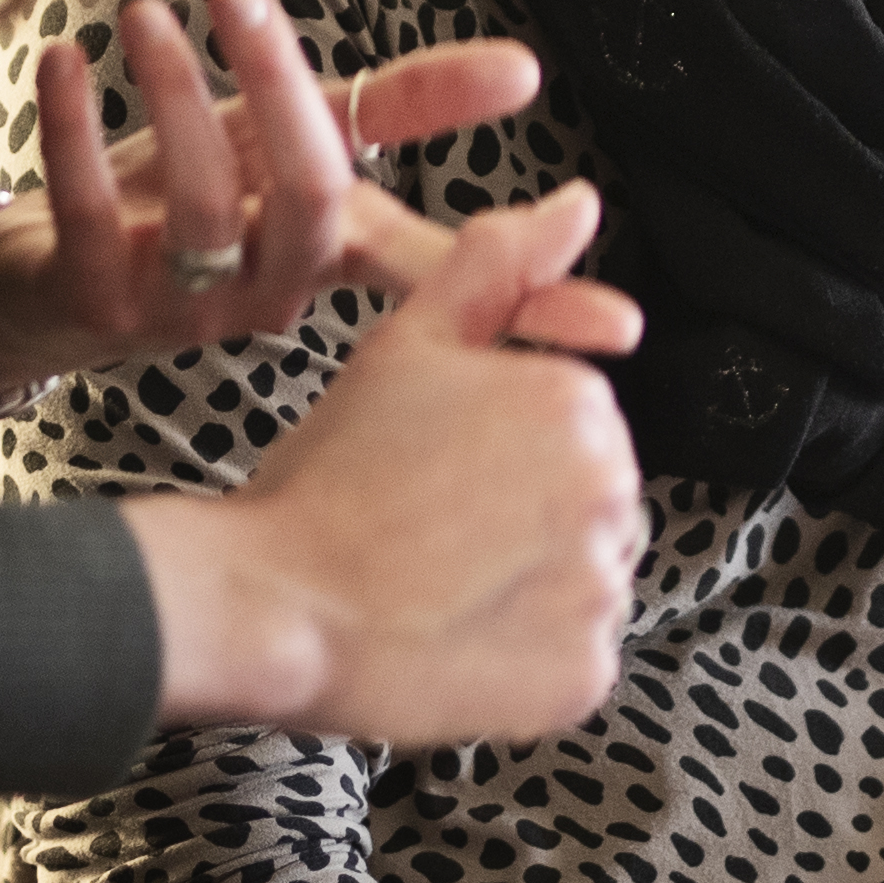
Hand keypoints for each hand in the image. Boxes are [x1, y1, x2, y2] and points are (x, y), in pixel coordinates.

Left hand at [0, 0, 633, 389]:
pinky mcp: (90, 302)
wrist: (32, 282)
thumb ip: (400, 104)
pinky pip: (92, 217)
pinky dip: (74, 131)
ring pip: (204, 207)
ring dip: (169, 95)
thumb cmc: (184, 205)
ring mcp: (181, 309)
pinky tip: (66, 62)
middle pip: (312, 205)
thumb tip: (530, 68)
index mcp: (330, 257)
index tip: (616, 324)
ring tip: (144, 14)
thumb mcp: (293, 139)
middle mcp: (269, 294)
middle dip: (282, 93)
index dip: (529, 297)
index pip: (443, 276)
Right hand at [133, 182, 648, 747]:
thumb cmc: (325, 478)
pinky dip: (528, 659)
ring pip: (584, 579)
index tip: (435, 472)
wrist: (270, 604)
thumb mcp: (407, 342)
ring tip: (437, 584)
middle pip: (589, 500)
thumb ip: (498, 266)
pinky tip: (455, 638)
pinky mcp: (583, 678)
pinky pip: (575, 660)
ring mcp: (601, 594)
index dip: (497, 450)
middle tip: (428, 529)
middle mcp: (612, 494)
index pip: (573, 425)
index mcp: (578, 403)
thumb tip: (578, 204)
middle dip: (524, 514)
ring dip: (530, 585)